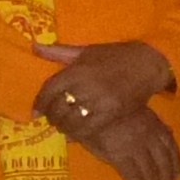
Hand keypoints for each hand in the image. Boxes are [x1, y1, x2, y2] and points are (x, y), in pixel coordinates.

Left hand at [33, 41, 172, 139]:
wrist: (145, 65)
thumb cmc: (114, 55)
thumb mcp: (85, 50)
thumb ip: (58, 52)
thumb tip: (34, 46)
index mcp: (78, 69)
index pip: (50, 89)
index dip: (40, 102)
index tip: (35, 111)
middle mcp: (86, 86)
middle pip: (58, 107)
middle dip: (51, 116)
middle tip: (49, 119)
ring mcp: (99, 102)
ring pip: (72, 121)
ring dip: (63, 126)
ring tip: (62, 126)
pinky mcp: (112, 113)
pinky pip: (89, 128)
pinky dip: (79, 133)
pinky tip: (76, 132)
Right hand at [72, 106, 179, 179]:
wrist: (89, 107)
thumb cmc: (114, 108)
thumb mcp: (138, 108)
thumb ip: (153, 121)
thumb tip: (170, 131)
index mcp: (154, 124)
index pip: (171, 147)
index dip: (176, 164)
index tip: (178, 177)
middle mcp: (148, 136)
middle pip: (162, 162)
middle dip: (166, 179)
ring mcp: (134, 147)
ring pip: (150, 171)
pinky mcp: (119, 156)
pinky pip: (133, 176)